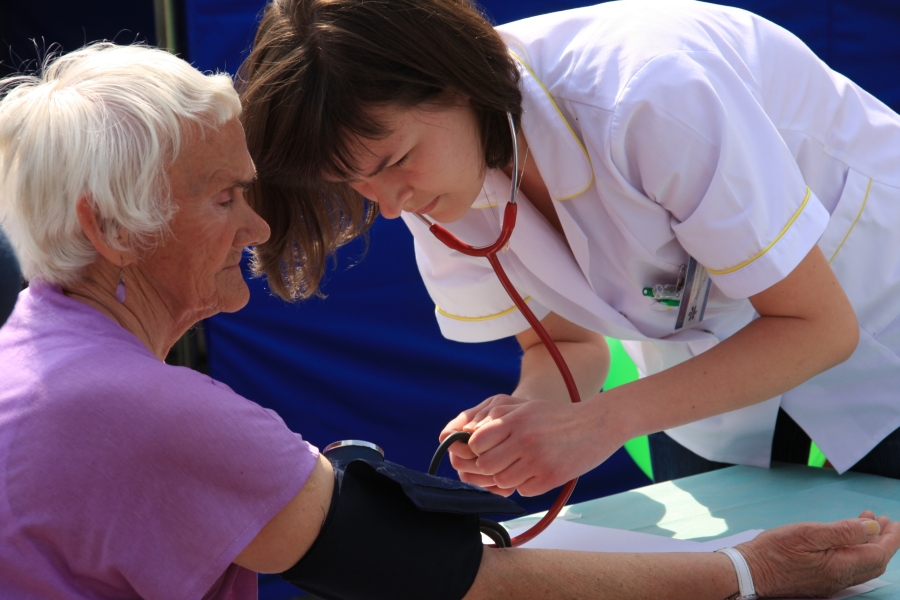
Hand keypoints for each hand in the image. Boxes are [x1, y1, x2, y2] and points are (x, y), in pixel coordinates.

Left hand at [438, 394, 621, 496]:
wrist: (597, 424)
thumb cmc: (557, 416)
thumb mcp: (527, 408)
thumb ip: (498, 418)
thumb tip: (469, 433)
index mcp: (516, 420)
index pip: (476, 442)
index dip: (476, 450)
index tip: (485, 450)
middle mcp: (524, 439)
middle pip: (485, 466)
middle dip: (488, 468)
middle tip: (500, 463)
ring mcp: (538, 460)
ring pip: (502, 481)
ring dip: (507, 477)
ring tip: (521, 467)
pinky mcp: (551, 477)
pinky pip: (524, 490)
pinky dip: (527, 485)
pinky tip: (538, 472)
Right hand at [737, 511, 899, 597]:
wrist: (750, 572)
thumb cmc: (773, 551)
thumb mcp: (807, 533)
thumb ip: (843, 531)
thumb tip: (872, 527)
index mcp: (840, 566)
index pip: (877, 553)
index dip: (891, 538)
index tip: (895, 523)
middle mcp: (839, 578)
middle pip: (875, 562)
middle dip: (884, 541)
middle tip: (886, 522)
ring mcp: (830, 582)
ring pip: (863, 566)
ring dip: (871, 546)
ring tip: (869, 526)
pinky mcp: (820, 582)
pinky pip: (850, 568)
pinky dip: (857, 552)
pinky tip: (848, 541)